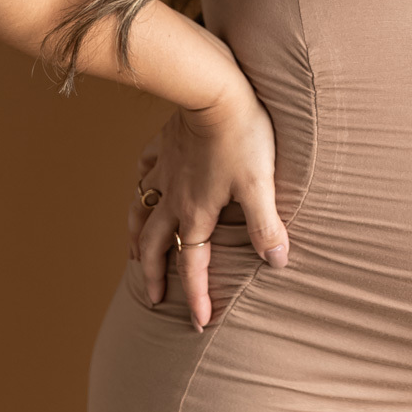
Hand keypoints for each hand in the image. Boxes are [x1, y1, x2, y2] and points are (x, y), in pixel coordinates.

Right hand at [127, 74, 288, 332]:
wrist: (213, 88)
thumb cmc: (242, 134)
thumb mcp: (260, 184)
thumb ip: (266, 226)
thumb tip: (278, 262)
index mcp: (196, 212)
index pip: (193, 264)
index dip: (196, 296)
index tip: (198, 324)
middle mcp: (173, 197)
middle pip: (155, 245)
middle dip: (154, 275)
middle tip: (155, 298)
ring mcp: (165, 170)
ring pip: (142, 211)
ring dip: (136, 237)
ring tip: (134, 254)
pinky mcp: (164, 144)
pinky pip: (145, 170)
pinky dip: (141, 185)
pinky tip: (143, 186)